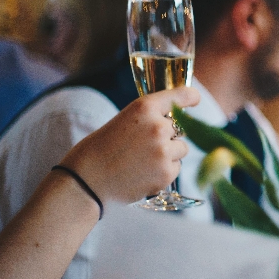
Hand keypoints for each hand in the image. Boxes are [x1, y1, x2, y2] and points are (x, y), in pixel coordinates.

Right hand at [60, 87, 197, 204]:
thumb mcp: (122, 122)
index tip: (194, 100)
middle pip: (180, 128)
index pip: (180, 96)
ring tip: (141, 162)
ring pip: (181, 149)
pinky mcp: (166, 173)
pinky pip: (176, 167)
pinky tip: (142, 174)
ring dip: (168, 154)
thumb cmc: (98, 151)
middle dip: (168, 136)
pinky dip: (164, 171)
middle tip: (142, 147)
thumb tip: (172, 123)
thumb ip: (147, 119)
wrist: (84, 182)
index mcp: (144, 108)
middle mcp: (158, 126)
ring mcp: (164, 151)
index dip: (190, 98)